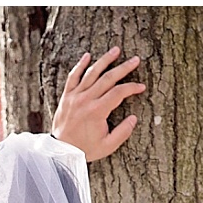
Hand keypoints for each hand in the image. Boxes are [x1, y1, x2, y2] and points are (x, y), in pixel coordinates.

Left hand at [52, 47, 145, 161]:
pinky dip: (80, 65)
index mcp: (97, 111)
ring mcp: (75, 96)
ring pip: (92, 72)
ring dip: (105, 60)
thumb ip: (122, 133)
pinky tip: (88, 56)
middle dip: (124, 68)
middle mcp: (86, 100)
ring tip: (116, 50)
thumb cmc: (84, 150)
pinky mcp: (66, 96)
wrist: (61, 152)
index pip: (118, 93)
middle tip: (135, 60)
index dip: (131, 88)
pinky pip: (73, 76)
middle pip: (108, 78)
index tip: (140, 87)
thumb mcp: (107, 146)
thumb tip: (134, 118)